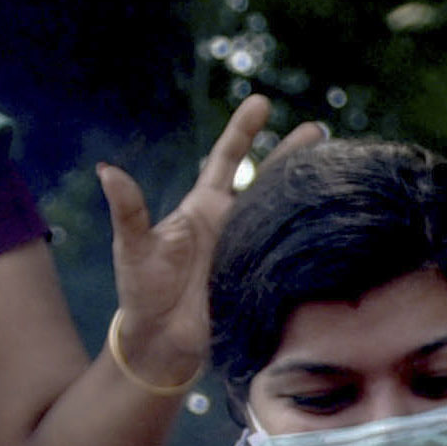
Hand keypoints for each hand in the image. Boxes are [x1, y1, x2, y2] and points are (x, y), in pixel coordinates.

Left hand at [99, 95, 327, 393]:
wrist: (160, 342)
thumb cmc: (142, 291)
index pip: (227, 160)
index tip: (261, 103)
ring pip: (286, 214)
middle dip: (293, 155)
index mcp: (204, 207)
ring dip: (310, 195)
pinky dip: (311, 241)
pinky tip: (336, 228)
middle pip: (269, 180)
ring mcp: (252, 251)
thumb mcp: (133, 247)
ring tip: (339, 174)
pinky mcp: (263, 279)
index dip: (243, 131)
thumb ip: (128, 210)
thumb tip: (107, 171)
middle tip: (319, 130)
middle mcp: (233, 224)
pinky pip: (291, 256)